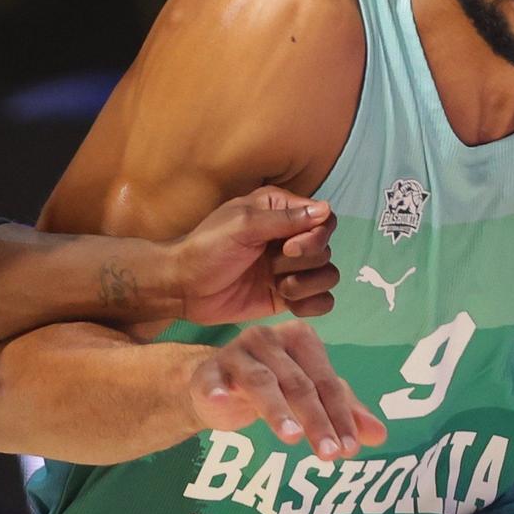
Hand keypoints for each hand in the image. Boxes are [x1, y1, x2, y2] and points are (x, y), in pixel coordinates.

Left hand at [172, 186, 340, 324]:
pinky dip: (311, 304)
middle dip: (302, 262)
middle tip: (272, 266)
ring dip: (307, 284)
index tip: (288, 247)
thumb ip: (284, 219)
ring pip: (328, 275)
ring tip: (280, 287)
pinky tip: (289, 303)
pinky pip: (321, 302)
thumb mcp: (242, 225)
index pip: (324, 219)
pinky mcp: (288, 297)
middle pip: (326, 249)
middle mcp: (291, 238)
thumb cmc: (207, 248)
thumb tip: (326, 208)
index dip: (315, 236)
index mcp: (281, 211)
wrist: (185, 288)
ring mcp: (291, 269)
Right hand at [189, 321, 387, 459]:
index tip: (350, 450)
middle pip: (299, 383)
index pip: (327, 381)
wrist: (215, 386)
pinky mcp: (209, 372)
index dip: (340, 415)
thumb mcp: (310, 396)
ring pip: (262, 382)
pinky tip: (224, 403)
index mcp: (301, 339)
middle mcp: (271, 339)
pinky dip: (218, 391)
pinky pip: (214, 382)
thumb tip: (380, 436)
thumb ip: (344, 412)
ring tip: (292, 438)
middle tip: (329, 454)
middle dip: (316, 420)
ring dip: (277, 410)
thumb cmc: (271, 387)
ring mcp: (238, 352)